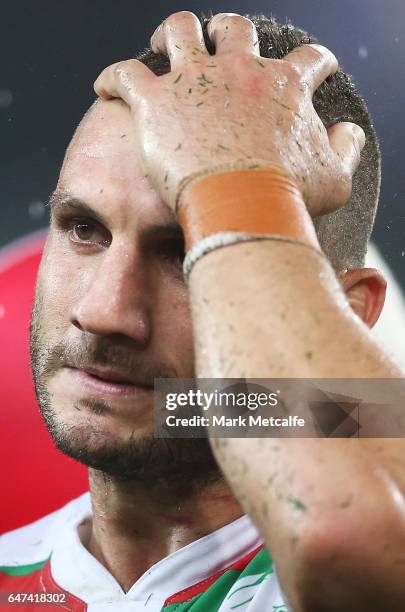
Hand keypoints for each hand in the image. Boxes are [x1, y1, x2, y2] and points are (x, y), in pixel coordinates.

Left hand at [94, 11, 364, 214]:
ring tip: (161, 44)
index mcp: (285, 85)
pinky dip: (112, 77)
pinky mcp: (156, 101)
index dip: (315, 63)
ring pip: (179, 31)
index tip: (314, 70)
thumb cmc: (289, 198)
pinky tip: (105, 87)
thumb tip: (349, 131)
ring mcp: (195, 81)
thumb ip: (346, 148)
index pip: (310, 59)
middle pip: (236, 28)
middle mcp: (240, 69)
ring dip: (172, 34)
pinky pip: (124, 74)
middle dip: (230, 34)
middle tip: (222, 49)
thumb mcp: (336, 178)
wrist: (242, 209)